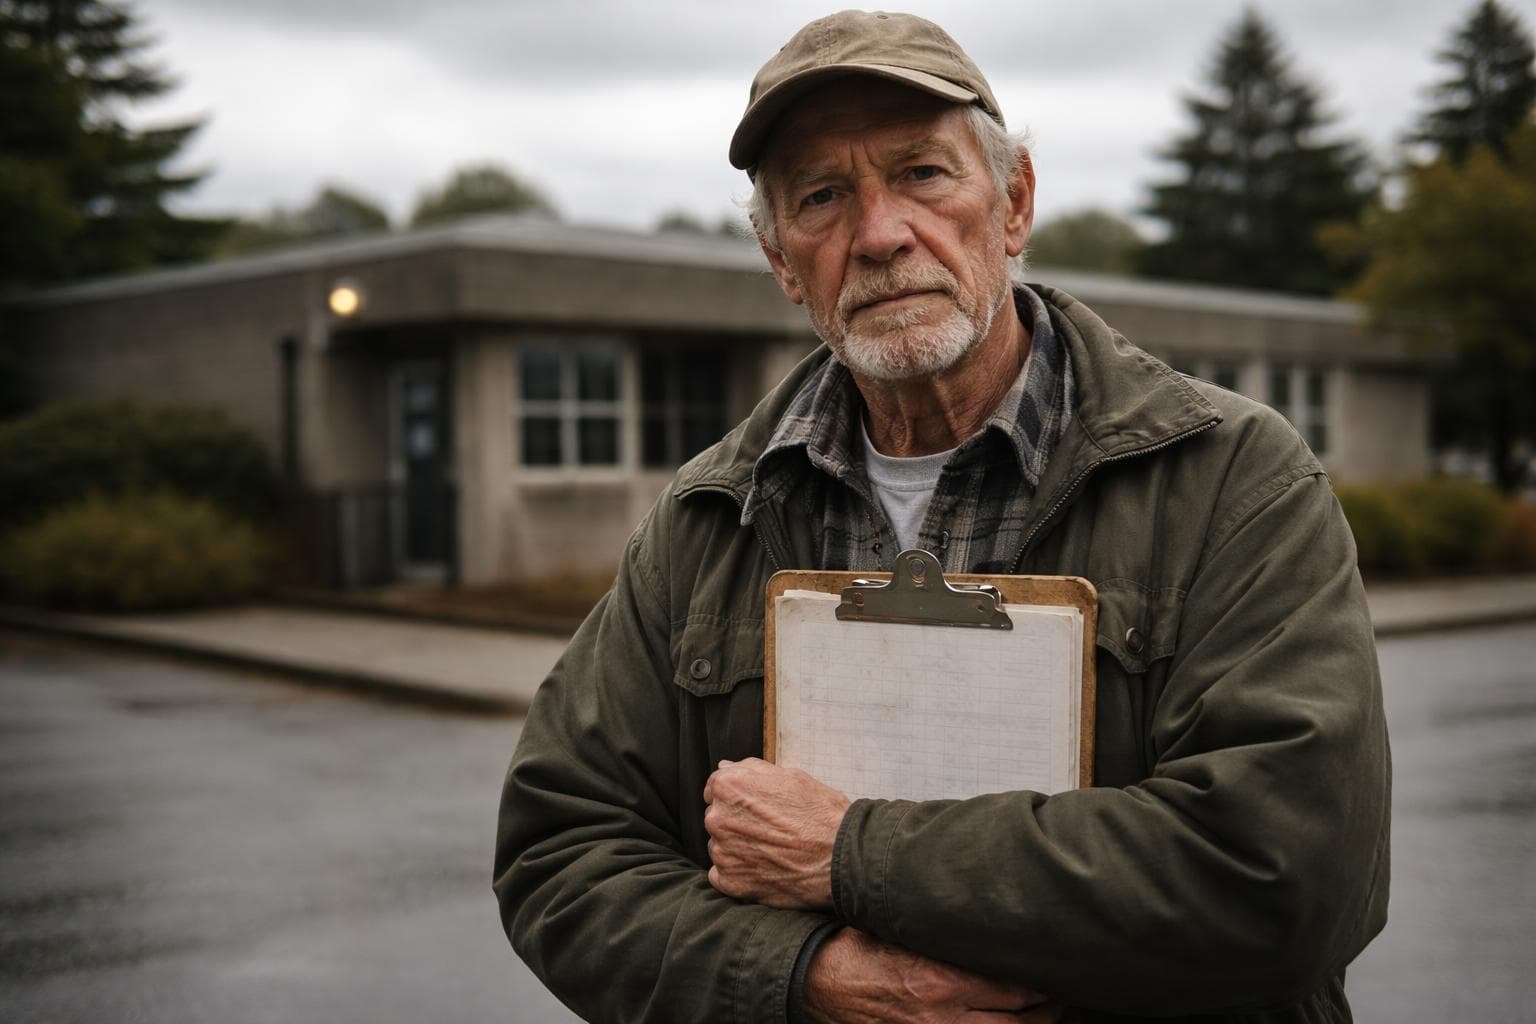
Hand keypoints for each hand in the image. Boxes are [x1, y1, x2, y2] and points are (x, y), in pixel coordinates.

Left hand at [702, 757, 850, 909]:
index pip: (715, 788)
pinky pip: (722, 875)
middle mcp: (718, 817)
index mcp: (730, 786)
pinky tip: (764, 870)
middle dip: (738, 822)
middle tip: (770, 831)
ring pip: (720, 846)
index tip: (754, 808)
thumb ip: (751, 770)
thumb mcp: (791, 776)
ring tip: (772, 851)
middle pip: (718, 818)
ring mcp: (722, 852)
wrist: (841, 856)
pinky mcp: (730, 881)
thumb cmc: (821, 814)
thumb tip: (727, 768)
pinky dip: (739, 874)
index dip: (737, 797)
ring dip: (738, 848)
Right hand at [804, 928, 1064, 1023]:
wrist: (817, 980)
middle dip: (1051, 1009)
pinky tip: (1011, 1020)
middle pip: (1023, 1022)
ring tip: (1051, 1011)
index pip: (1019, 988)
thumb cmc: (860, 945)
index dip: (1048, 981)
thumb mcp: (906, 926)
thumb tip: (995, 916)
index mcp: (942, 980)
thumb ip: (950, 930)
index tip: (1061, 965)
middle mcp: (944, 1016)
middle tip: (1067, 992)